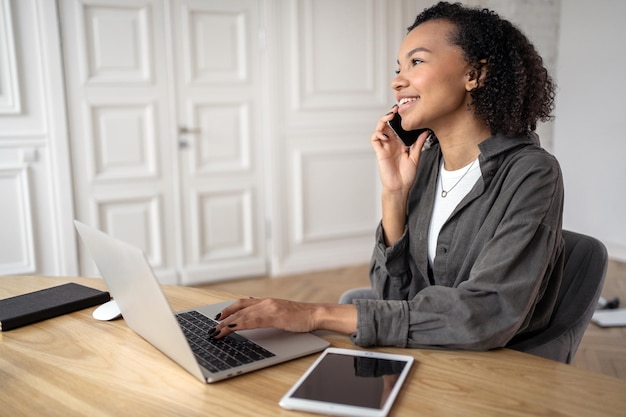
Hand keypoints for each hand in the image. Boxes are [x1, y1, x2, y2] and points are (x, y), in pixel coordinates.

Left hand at [211, 298, 357, 337]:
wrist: (315, 314)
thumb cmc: (300, 317)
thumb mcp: (280, 315)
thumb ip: (267, 316)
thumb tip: (254, 323)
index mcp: (267, 301)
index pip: (242, 303)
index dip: (228, 310)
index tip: (218, 317)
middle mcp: (266, 302)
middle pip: (239, 308)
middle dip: (223, 318)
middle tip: (212, 328)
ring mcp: (270, 307)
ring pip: (243, 314)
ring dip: (227, 323)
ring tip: (216, 331)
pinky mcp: (274, 315)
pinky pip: (253, 319)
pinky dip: (239, 323)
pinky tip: (231, 327)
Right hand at [370, 106, 429, 193]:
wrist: (401, 187)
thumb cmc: (407, 175)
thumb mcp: (416, 157)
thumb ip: (418, 144)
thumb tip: (425, 132)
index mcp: (400, 143)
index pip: (397, 127)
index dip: (399, 118)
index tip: (405, 111)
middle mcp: (392, 144)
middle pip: (387, 125)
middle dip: (390, 116)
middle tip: (396, 110)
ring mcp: (385, 147)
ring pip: (380, 130)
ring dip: (382, 122)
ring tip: (389, 117)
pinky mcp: (379, 153)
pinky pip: (375, 140)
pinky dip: (377, 134)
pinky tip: (385, 134)